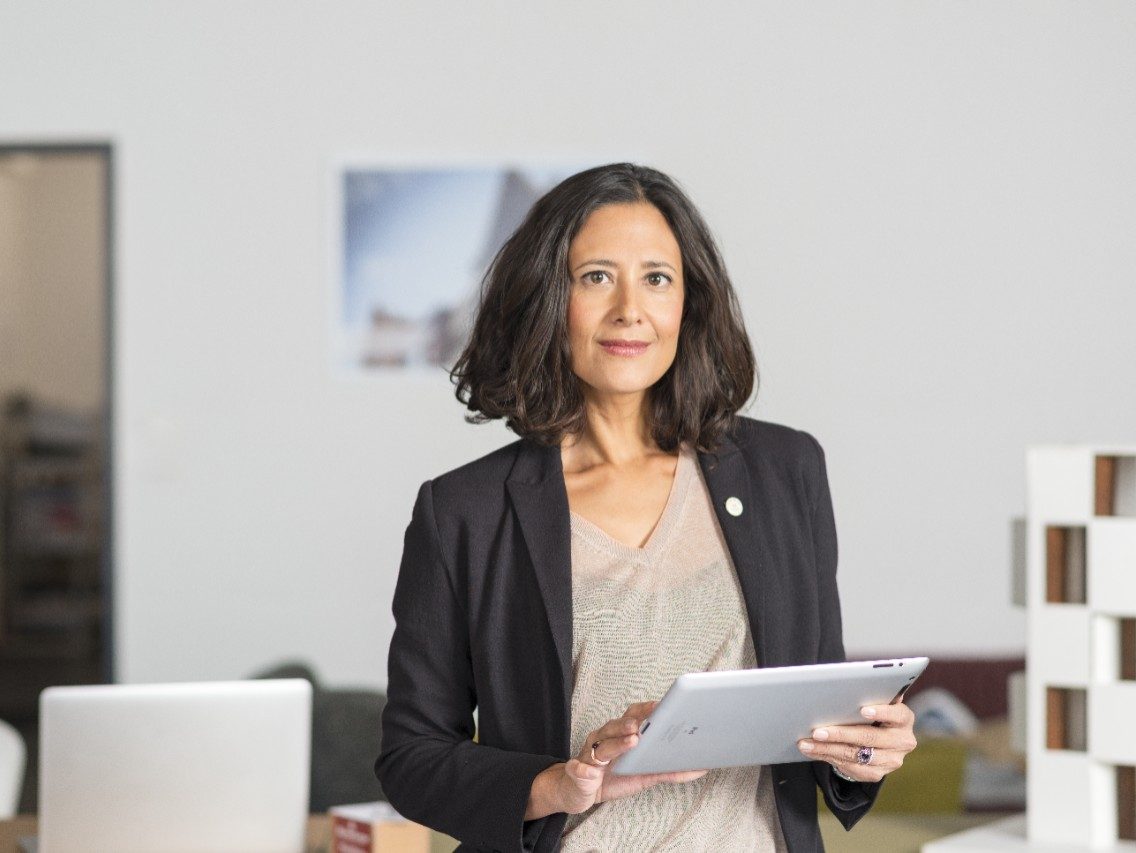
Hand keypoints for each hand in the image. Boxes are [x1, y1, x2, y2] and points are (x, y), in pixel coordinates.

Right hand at [526, 701, 707, 818]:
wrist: (579, 793)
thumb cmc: (612, 778)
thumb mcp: (643, 776)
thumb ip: (669, 770)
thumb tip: (702, 769)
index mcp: (620, 735)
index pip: (633, 716)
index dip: (645, 710)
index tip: (661, 704)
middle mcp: (605, 739)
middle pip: (617, 724)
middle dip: (630, 722)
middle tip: (644, 723)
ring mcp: (591, 754)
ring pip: (602, 743)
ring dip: (617, 742)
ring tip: (632, 741)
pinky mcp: (577, 772)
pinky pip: (578, 769)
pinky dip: (581, 769)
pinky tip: (585, 771)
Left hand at [796, 702, 917, 782]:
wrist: (879, 742)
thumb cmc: (873, 715)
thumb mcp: (876, 703)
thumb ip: (871, 695)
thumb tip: (855, 683)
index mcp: (904, 719)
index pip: (896, 715)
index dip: (881, 712)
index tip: (863, 710)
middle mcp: (902, 741)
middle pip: (869, 737)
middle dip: (840, 734)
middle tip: (817, 731)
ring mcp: (891, 760)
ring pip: (855, 755)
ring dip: (827, 749)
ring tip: (806, 743)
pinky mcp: (877, 773)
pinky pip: (850, 767)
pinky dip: (827, 757)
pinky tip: (812, 750)